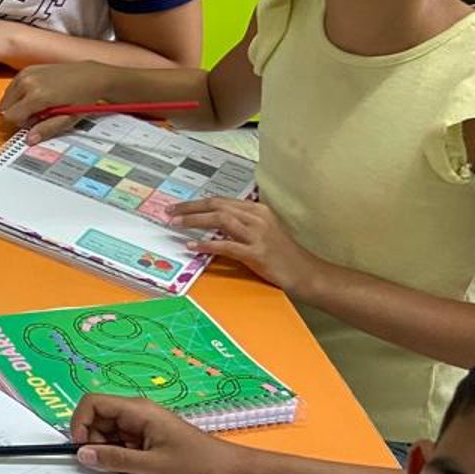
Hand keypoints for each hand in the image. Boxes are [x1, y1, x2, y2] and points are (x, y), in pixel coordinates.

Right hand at [0, 61, 118, 139]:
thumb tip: (29, 140)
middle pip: (5, 107)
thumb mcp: (68, 118)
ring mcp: (26, 73)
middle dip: (18, 114)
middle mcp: (27, 82)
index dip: (21, 123)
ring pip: (7, 97)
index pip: (10, 116)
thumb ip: (47, 129)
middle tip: (38, 114)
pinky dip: (19, 94)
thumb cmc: (83, 98)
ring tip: (38, 104)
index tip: (35, 122)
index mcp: (37, 95)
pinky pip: (12, 87)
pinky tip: (36, 95)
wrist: (92, 76)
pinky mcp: (28, 69)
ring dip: (17, 104)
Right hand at [70, 393, 243, 473]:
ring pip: (108, 433)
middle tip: (106, 465)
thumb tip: (82, 454)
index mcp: (137, 410)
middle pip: (97, 419)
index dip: (80, 424)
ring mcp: (142, 424)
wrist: (228, 469)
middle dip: (94, 443)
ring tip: (126, 471)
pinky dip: (121, 457)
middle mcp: (136, 413)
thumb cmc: (196, 464)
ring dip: (109, 453)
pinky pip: (121, 443)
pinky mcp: (147, 437)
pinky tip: (135, 471)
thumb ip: (114, 459)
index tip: (82, 449)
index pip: (92, 403)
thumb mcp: (152, 465)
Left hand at [171, 196, 323, 293]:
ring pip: (220, 220)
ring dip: (194, 220)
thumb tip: (209, 223)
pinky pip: (227, 245)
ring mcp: (258, 235)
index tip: (177, 206)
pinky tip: (193, 246)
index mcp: (256, 210)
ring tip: (175, 224)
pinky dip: (207, 244)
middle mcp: (257, 217)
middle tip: (169, 211)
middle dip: (190, 207)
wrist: (305, 273)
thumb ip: (238, 224)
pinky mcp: (257, 253)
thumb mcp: (260, 232)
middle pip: (217, 205)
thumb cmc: (280, 254)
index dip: (196, 202)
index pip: (220, 201)